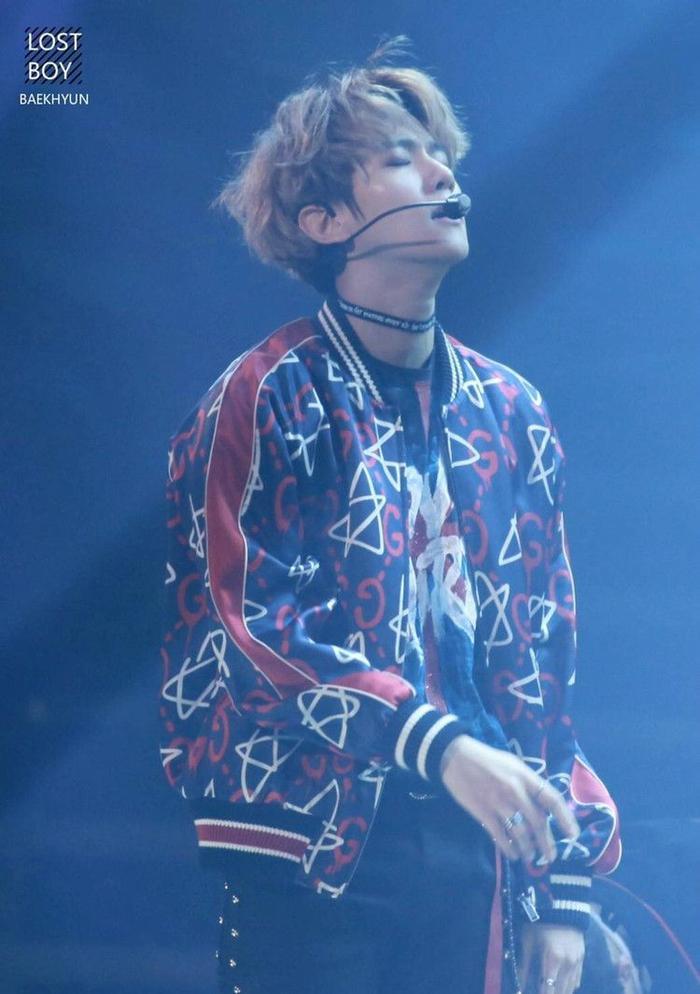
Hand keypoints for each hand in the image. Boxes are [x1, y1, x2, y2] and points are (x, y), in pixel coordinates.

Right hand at [439, 735, 579, 863]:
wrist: (455, 757)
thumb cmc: (487, 759)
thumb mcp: (513, 764)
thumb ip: (528, 783)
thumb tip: (543, 805)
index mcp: (525, 776)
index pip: (552, 800)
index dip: (566, 818)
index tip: (573, 835)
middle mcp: (515, 791)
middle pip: (538, 823)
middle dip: (547, 843)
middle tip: (550, 856)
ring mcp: (499, 803)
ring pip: (521, 833)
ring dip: (528, 849)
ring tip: (531, 857)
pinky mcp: (483, 813)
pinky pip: (501, 837)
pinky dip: (509, 849)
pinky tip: (513, 855)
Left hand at [518, 922, 584, 993]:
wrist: (562, 906)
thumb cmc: (540, 922)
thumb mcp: (528, 940)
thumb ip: (524, 965)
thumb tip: (520, 984)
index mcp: (553, 960)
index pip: (548, 989)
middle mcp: (568, 964)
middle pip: (561, 991)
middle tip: (542, 991)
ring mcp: (577, 962)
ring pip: (571, 988)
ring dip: (562, 992)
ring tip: (552, 991)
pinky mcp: (582, 958)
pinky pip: (577, 979)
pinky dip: (570, 986)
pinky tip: (563, 988)